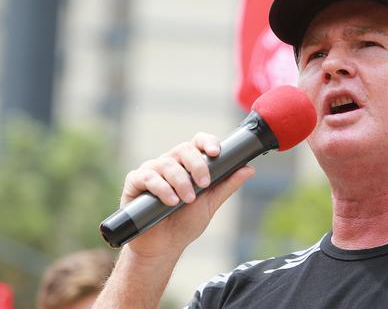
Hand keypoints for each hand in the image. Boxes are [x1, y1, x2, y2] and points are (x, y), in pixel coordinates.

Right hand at [119, 132, 254, 259]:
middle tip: (204, 184)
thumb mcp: (210, 204)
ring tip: (186, 200)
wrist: (163, 248)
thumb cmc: (185, 224)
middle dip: (196, 165)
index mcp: (188, 164)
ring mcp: (151, 171)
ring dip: (180, 181)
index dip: (207, 142)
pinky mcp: (135, 182)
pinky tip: (170, 200)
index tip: (217, 153)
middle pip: (183, 148)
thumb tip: (250, 169)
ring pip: (166, 163)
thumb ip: (227, 185)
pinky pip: (147, 176)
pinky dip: (161, 188)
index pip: (197, 142)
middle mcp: (169, 163)